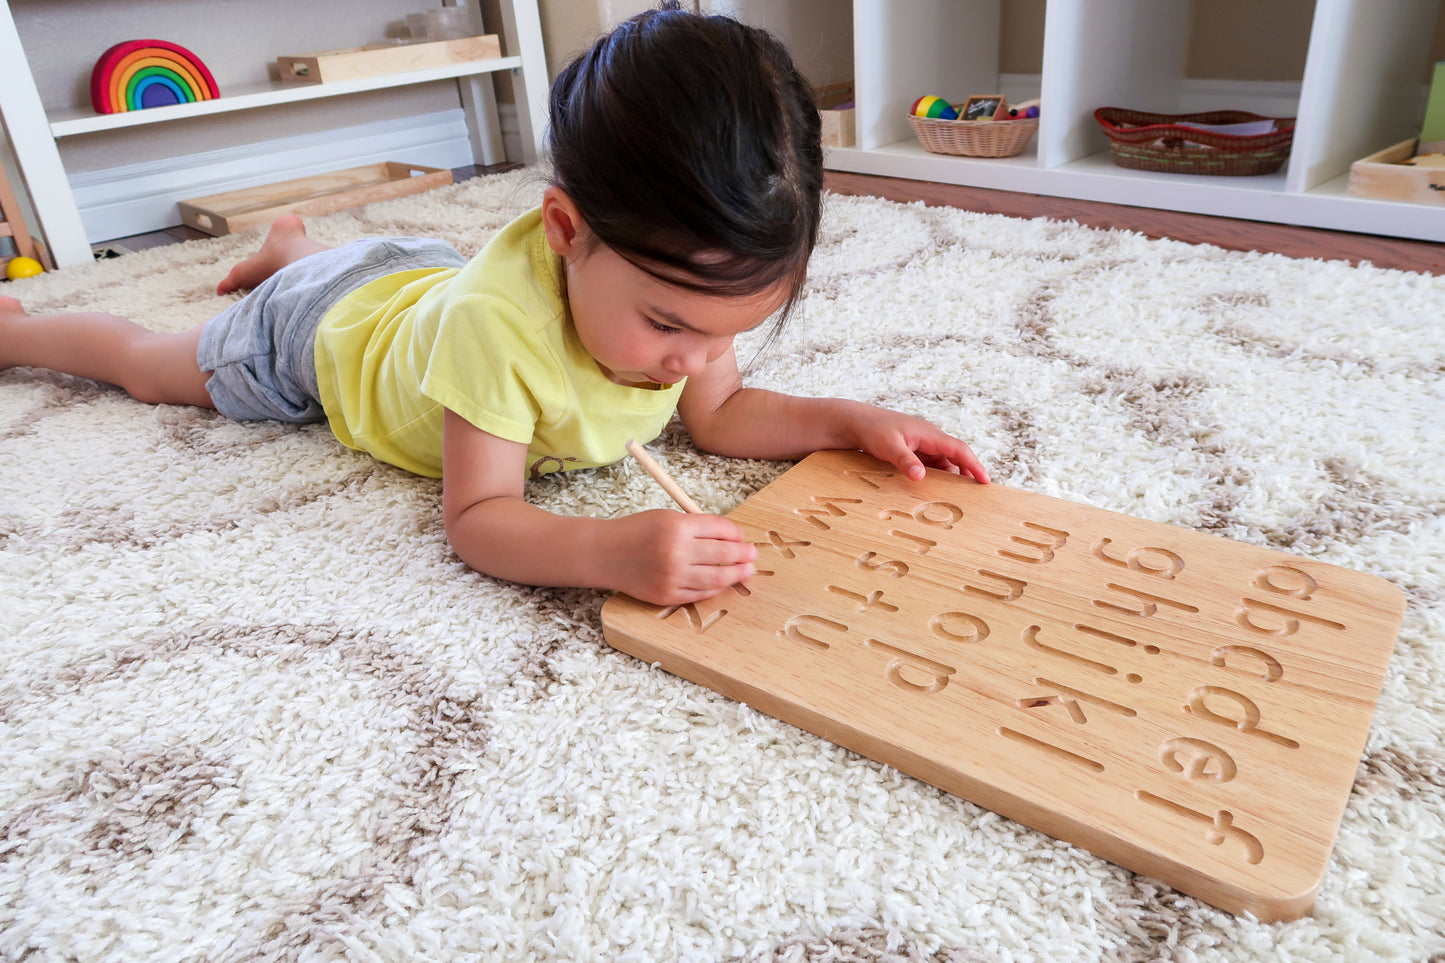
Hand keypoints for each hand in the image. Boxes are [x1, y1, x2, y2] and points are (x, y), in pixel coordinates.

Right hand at [606, 509, 757, 605]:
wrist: (606, 554)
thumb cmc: (637, 532)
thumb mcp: (666, 517)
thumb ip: (696, 526)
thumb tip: (731, 537)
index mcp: (677, 526)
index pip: (719, 529)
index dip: (735, 533)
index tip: (742, 536)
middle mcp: (675, 552)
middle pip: (722, 554)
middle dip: (743, 554)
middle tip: (753, 554)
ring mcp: (672, 576)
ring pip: (716, 578)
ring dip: (736, 574)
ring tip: (747, 571)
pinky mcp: (667, 595)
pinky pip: (699, 594)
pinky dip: (715, 589)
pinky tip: (723, 583)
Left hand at [849, 406, 990, 483]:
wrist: (855, 422)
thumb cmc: (872, 429)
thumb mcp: (889, 446)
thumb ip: (905, 461)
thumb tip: (921, 476)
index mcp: (929, 434)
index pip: (959, 449)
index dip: (974, 465)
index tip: (985, 481)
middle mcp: (929, 438)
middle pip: (954, 458)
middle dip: (965, 474)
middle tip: (974, 496)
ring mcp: (921, 444)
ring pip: (942, 463)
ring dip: (948, 478)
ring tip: (955, 498)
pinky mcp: (913, 450)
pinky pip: (930, 465)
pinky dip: (934, 477)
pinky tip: (932, 490)